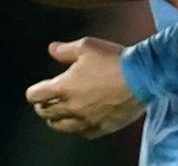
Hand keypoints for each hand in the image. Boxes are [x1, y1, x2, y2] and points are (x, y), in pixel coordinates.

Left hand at [25, 38, 144, 139]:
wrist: (143, 75)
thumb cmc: (114, 59)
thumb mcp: (88, 46)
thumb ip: (66, 50)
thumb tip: (51, 49)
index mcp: (63, 87)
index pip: (34, 95)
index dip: (34, 92)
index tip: (39, 89)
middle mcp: (69, 107)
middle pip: (44, 112)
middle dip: (43, 105)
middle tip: (48, 100)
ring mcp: (85, 119)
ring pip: (60, 126)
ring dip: (57, 119)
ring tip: (61, 113)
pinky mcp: (100, 126)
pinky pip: (82, 132)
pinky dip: (78, 126)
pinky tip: (82, 120)